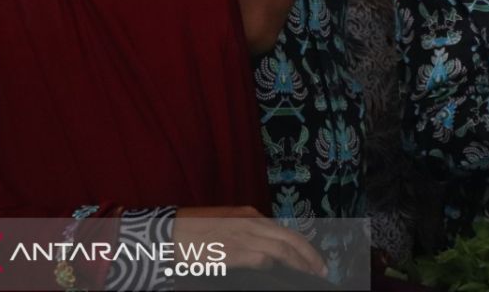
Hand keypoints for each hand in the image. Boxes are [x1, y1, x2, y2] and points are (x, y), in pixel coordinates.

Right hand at [174, 206, 326, 277]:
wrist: (166, 233)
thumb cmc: (191, 232)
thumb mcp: (225, 225)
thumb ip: (246, 234)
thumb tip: (264, 254)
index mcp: (249, 215)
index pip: (284, 230)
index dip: (301, 245)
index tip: (311, 257)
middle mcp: (251, 222)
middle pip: (290, 238)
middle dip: (310, 254)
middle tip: (322, 269)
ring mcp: (243, 236)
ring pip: (283, 248)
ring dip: (300, 262)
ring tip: (311, 274)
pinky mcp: (234, 251)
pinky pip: (262, 259)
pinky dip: (274, 266)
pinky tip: (280, 274)